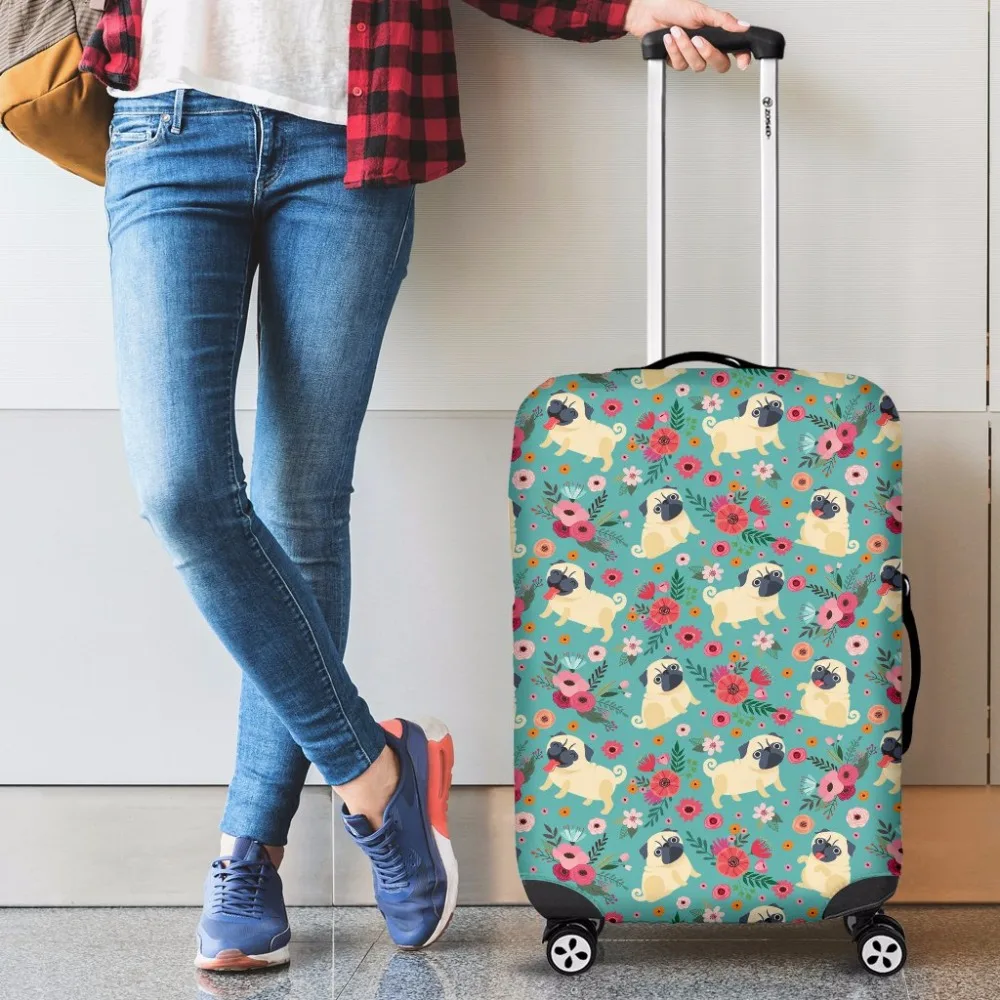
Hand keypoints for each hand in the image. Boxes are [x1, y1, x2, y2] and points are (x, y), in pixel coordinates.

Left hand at [624, 0, 750, 72]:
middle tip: (698, 39)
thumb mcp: (700, 10)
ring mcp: (691, 55)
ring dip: (685, 48)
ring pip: (698, 65)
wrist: (647, 13)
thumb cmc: (672, 7)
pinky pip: (680, 65)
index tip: (742, 62)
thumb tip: (743, 26)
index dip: (741, 57)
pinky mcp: (676, 61)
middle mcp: (705, 46)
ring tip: (676, 31)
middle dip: (708, 53)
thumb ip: (722, 21)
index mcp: (715, 33)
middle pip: (719, 64)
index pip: (734, 49)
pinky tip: (668, 39)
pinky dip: (673, 50)